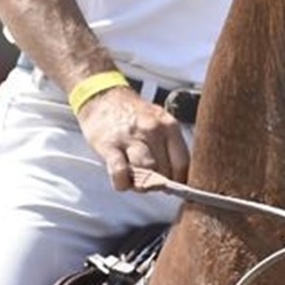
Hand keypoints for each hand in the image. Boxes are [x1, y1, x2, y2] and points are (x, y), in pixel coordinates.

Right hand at [76, 85, 190, 191]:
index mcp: (168, 125)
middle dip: (159, 183)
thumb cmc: (132, 115)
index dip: (179, 181)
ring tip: (137, 182)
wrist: (101, 97)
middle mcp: (152, 130)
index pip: (183, 163)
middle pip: (165, 171)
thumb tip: (179, 178)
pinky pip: (120, 172)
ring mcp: (131, 137)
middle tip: (150, 182)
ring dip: (142, 184)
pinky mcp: (110, 145)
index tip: (173, 186)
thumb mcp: (158, 123)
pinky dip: (123, 182)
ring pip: (147, 171)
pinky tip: (122, 181)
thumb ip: (169, 147)